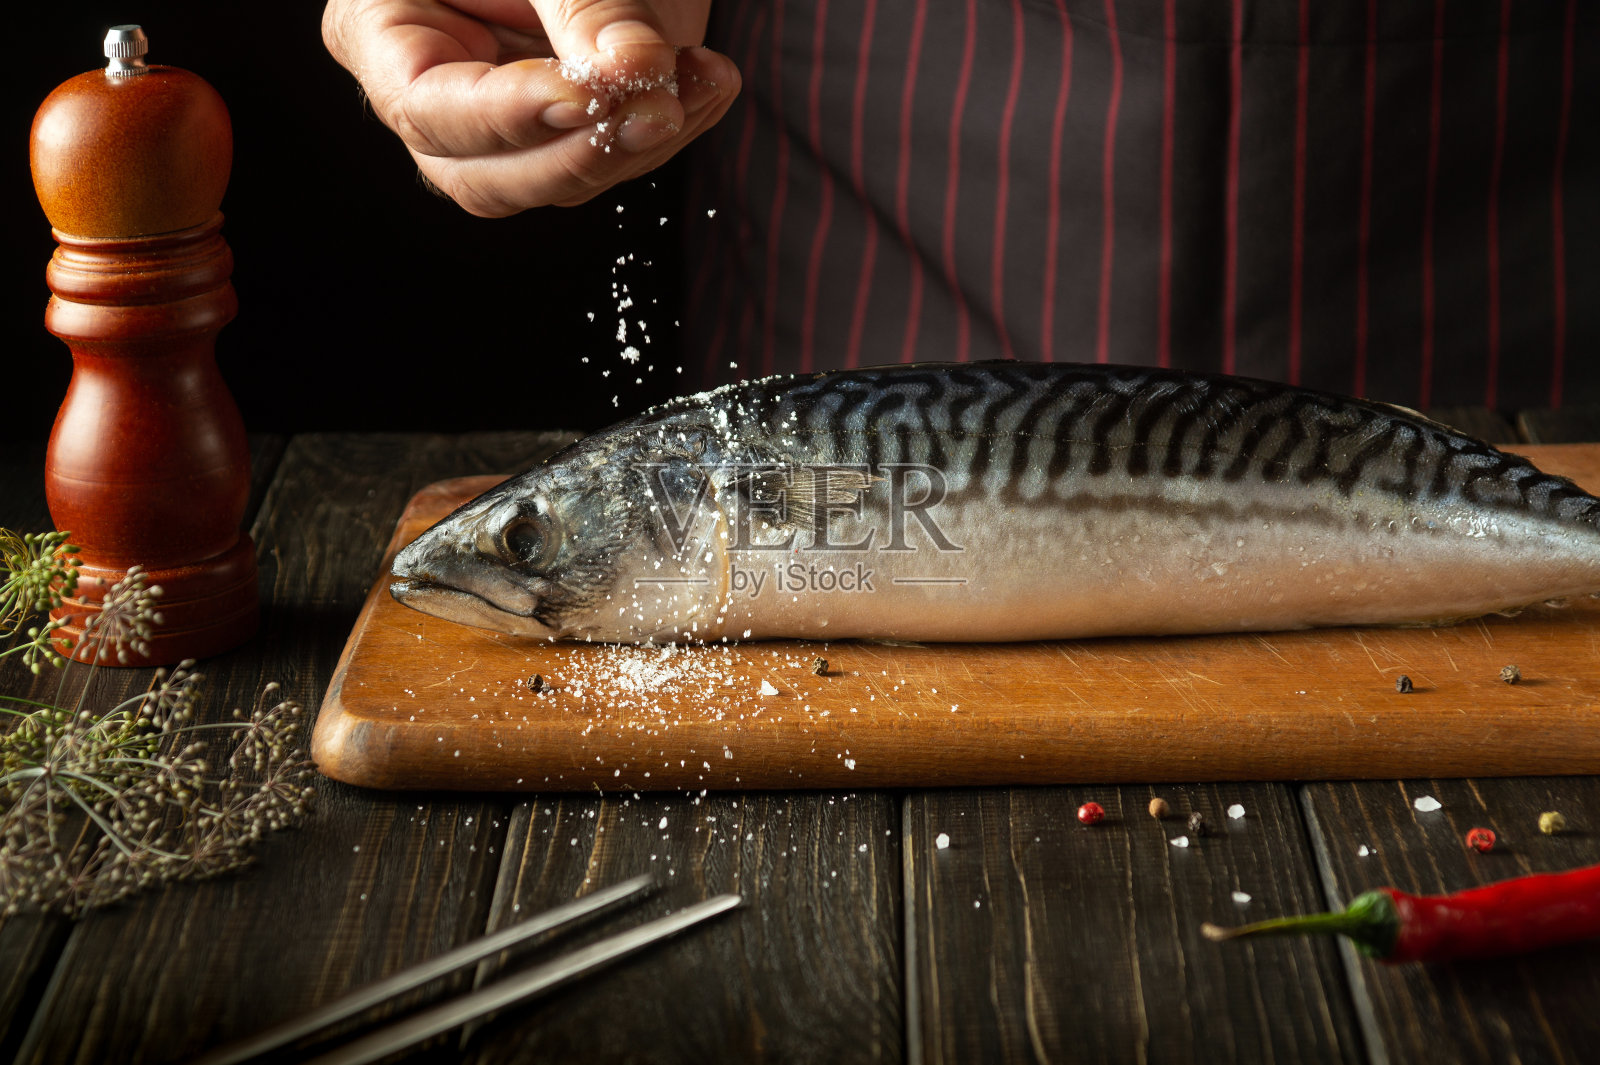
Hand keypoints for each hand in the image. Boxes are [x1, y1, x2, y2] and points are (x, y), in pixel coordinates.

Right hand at [322, 0, 738, 214]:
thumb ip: (585, 4)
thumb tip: (632, 70)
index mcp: (380, 29)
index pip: (427, 106)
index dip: (510, 114)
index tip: (587, 97)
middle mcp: (433, 91)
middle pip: (485, 176)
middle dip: (580, 155)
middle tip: (658, 113)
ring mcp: (502, 120)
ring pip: (558, 182)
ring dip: (640, 145)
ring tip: (701, 80)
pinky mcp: (569, 128)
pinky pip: (611, 159)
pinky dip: (671, 127)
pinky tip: (709, 81)